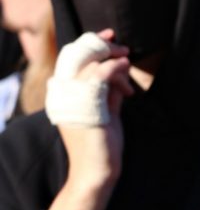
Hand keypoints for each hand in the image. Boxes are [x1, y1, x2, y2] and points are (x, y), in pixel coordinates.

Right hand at [53, 30, 133, 186]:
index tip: (109, 37)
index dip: (89, 44)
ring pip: (88, 63)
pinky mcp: (85, 106)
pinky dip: (115, 70)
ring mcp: (70, 100)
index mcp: (62, 95)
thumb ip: (108, 93)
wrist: (98, 171)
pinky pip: (99, 77)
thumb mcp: (106, 113)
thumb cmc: (102, 146)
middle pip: (76, 55)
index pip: (71, 60)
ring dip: (112, 58)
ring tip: (128, 62)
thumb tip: (119, 75)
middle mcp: (61, 94)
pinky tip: (127, 75)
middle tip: (122, 47)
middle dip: (100, 45)